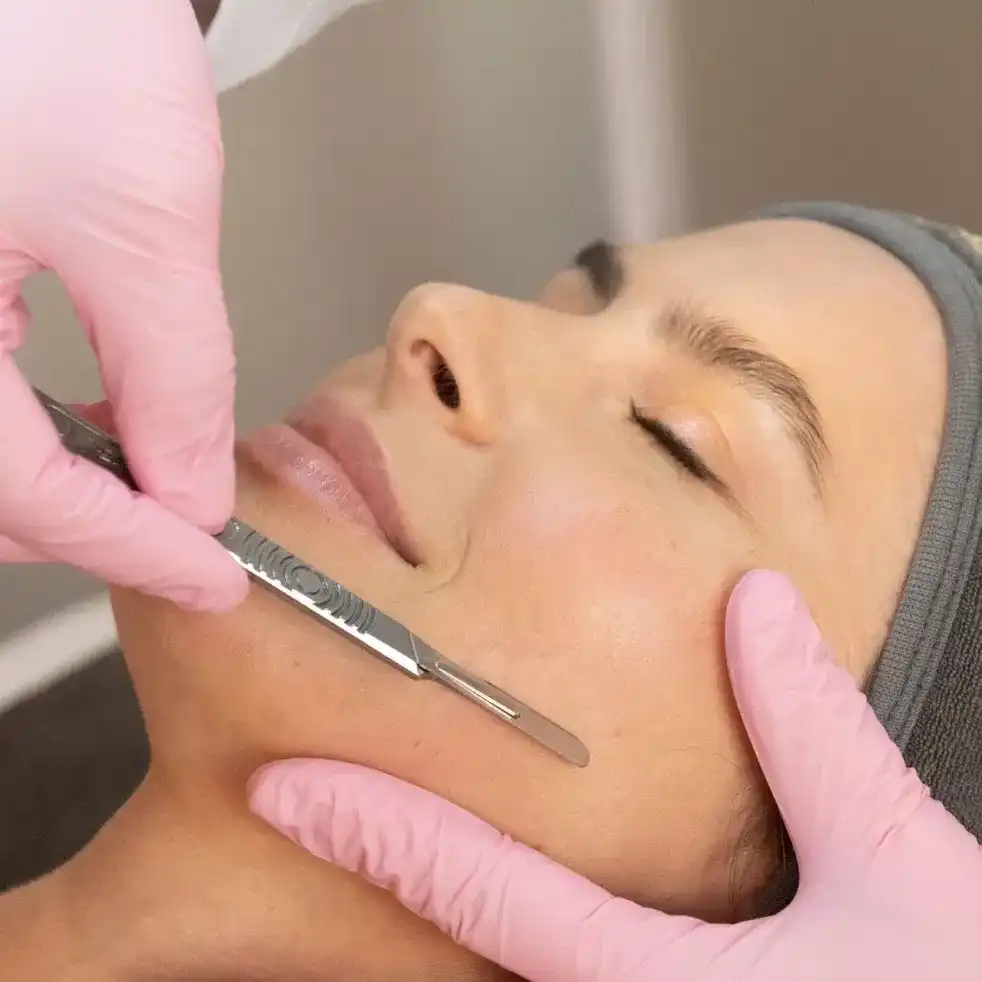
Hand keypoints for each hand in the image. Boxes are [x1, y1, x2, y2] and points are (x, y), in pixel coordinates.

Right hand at [0, 0, 245, 609]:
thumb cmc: (51, 18)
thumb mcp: (141, 220)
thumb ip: (173, 376)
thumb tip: (189, 489)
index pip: (20, 492)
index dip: (128, 546)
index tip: (209, 575)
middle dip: (81, 525)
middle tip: (178, 537)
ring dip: (46, 485)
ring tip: (139, 485)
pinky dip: (15, 426)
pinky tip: (73, 417)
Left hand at [250, 570, 981, 980]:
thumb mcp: (898, 867)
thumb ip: (815, 734)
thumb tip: (760, 608)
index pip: (485, 891)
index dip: (379, 829)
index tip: (289, 787)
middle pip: (472, 954)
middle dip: (393, 879)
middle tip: (322, 808)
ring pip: (507, 980)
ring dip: (447, 920)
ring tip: (394, 845)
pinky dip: (512, 945)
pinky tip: (515, 906)